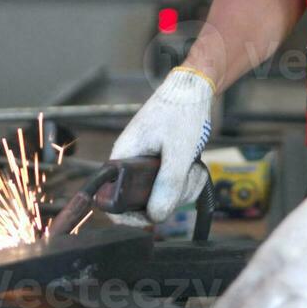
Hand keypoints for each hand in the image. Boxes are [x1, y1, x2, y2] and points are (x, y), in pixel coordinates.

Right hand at [107, 66, 213, 222]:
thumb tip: (155, 216)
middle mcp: (130, 164)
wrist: (194, 90)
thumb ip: (168, 184)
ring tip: (195, 168)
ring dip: (183, 188)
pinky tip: (196, 168)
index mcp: (122, 159)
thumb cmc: (181, 111)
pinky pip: (172, 186)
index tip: (152, 217)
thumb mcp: (178, 151)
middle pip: (142, 202)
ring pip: (162, 196)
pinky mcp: (162, 165)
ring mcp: (147, 166)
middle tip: (187, 179)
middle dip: (170, 198)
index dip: (128, 216)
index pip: (110, 201)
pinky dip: (187, 182)